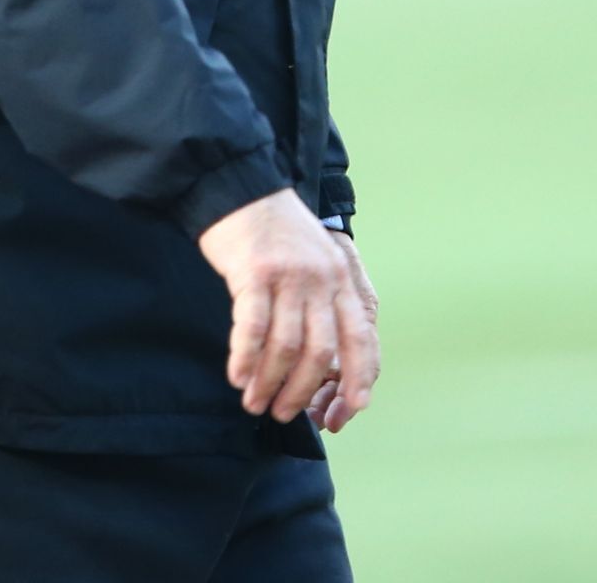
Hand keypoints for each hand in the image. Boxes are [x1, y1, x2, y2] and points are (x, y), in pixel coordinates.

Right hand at [197, 189, 379, 426]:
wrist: (242, 185)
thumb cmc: (277, 230)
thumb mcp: (316, 258)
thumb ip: (324, 299)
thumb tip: (323, 360)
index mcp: (340, 277)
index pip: (359, 336)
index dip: (359, 376)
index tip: (353, 409)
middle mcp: (320, 278)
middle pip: (319, 352)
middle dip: (300, 391)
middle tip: (282, 412)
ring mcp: (288, 275)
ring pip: (285, 347)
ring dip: (269, 382)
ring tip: (254, 402)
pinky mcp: (254, 273)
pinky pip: (252, 329)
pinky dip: (245, 359)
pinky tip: (237, 376)